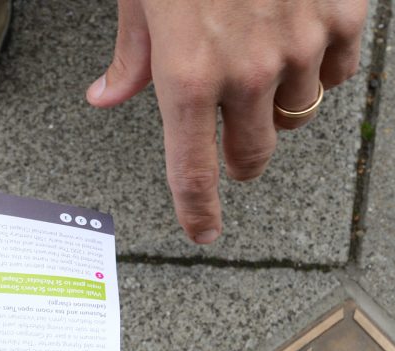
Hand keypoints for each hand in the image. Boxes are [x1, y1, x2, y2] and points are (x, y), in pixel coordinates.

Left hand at [86, 0, 368, 243]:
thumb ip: (131, 57)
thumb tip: (105, 97)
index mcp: (186, 77)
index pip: (192, 172)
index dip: (199, 212)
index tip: (203, 233)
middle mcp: (245, 73)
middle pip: (251, 156)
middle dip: (239, 159)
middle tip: (232, 147)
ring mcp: (299, 46)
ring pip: (296, 115)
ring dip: (278, 106)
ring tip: (263, 71)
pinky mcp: (341, 17)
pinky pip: (338, 72)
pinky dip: (320, 66)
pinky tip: (300, 40)